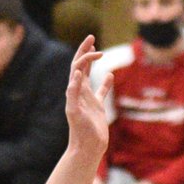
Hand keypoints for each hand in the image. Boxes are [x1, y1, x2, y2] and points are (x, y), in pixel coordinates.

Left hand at [65, 35, 110, 161]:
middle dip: (85, 51)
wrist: (87, 147)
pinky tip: (110, 75)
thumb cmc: (81, 131)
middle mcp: (79, 92)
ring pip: (89, 76)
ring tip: (97, 50)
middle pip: (80, 67)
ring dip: (91, 63)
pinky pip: (101, 91)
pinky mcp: (97, 107)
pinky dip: (106, 82)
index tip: (97, 51)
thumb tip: (76, 74)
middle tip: (91, 36)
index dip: (84, 55)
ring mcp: (88, 99)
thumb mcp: (75, 111)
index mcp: (74, 90)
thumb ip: (73, 93)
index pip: (76, 67)